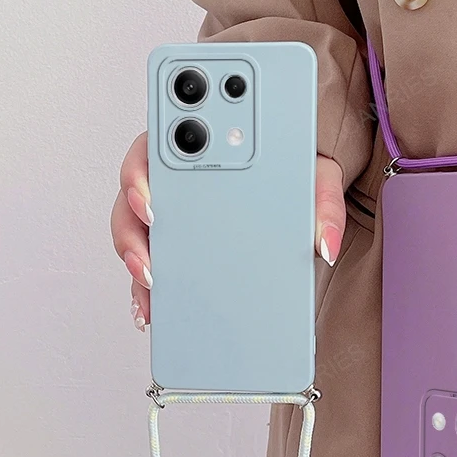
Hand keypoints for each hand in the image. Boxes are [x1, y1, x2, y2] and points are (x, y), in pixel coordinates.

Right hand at [111, 132, 346, 329]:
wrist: (300, 195)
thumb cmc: (297, 173)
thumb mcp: (316, 178)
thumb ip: (323, 204)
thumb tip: (324, 245)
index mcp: (199, 148)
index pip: (155, 150)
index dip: (141, 176)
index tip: (150, 201)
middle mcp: (175, 179)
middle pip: (133, 199)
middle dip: (132, 230)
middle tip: (149, 258)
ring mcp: (171, 214)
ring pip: (135, 235)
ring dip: (137, 262)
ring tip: (152, 286)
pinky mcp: (175, 247)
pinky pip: (150, 266)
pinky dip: (147, 289)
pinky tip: (153, 308)